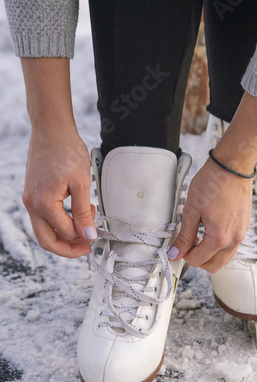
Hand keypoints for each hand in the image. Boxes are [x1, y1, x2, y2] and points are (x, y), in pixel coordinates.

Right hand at [22, 128, 95, 257]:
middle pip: (47, 241)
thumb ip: (83, 213)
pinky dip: (59, 221)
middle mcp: (32, 204)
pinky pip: (44, 217)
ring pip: (44, 230)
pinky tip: (76, 211)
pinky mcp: (32, 194)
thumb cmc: (66, 150)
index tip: (97, 233)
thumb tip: (88, 235)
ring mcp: (30, 199)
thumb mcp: (82, 183)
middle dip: (68, 248)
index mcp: (44, 203)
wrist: (52, 129)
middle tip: (87, 245)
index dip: (83, 236)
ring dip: (65, 233)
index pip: (65, 232)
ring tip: (85, 222)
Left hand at [168, 157, 251, 272]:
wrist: (232, 166)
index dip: (184, 254)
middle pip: (214, 266)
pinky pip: (231, 246)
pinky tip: (210, 228)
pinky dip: (219, 244)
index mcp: (219, 238)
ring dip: (209, 253)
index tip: (179, 244)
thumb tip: (175, 252)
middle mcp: (234, 240)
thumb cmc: (213, 183)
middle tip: (188, 243)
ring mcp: (241, 234)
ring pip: (224, 258)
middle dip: (198, 259)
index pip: (198, 261)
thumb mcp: (191, 210)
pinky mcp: (244, 227)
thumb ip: (183, 235)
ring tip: (198, 234)